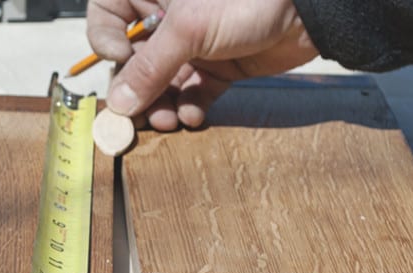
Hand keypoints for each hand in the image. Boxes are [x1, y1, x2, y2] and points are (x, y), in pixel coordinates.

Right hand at [86, 0, 318, 129]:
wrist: (307, 11)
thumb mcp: (188, 29)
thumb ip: (149, 67)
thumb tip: (119, 103)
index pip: (107, 16)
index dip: (105, 41)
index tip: (120, 59)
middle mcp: (167, 17)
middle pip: (133, 59)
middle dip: (136, 90)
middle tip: (136, 116)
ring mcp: (193, 44)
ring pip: (162, 82)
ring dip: (161, 105)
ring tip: (168, 120)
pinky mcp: (217, 66)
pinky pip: (193, 92)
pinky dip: (190, 107)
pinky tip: (193, 116)